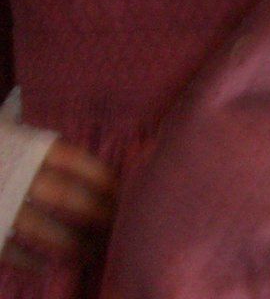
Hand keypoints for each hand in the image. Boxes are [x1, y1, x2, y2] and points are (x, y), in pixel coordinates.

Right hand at [2, 141, 114, 271]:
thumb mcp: (13, 132)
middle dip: (97, 214)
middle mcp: (16, 173)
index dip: (105, 180)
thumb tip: (89, 165)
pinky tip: (48, 267)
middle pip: (66, 198)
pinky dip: (30, 261)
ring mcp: (0, 202)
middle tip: (119, 227)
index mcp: (28, 146)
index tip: (127, 192)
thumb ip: (42, 147)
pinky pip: (9, 250)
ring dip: (71, 243)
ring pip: (42, 229)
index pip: (78, 162)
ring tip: (93, 252)